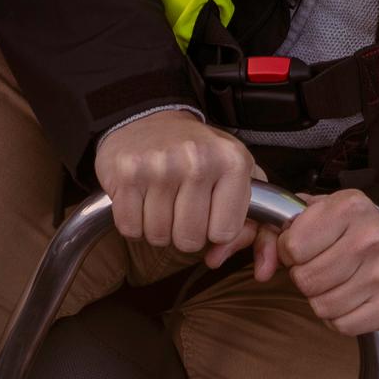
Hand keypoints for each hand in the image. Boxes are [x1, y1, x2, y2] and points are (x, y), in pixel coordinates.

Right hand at [96, 111, 257, 268]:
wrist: (149, 118)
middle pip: (189, 240)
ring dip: (158, 228)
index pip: (224, 232)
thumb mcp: (236, 170)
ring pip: (158, 237)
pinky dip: (133, 222)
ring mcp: (160, 166)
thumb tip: (231, 260)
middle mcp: (198, 161)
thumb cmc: (197, 151)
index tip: (208, 213)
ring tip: (161, 201)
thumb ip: (251, 217)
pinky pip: (130, 228)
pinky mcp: (127, 173)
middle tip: (181, 209)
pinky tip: (141, 200)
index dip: (213, 230)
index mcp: (233, 162)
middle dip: (183, 233)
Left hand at [271, 190, 378, 336]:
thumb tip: (262, 267)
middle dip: (304, 277)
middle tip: (318, 267)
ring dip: (321, 299)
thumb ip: (278, 230)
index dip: (289, 251)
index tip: (302, 248)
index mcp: (350, 207)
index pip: (293, 246)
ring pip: (322, 306)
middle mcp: (371, 238)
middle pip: (306, 279)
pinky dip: (339, 317)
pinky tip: (350, 298)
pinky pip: (342, 324)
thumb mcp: (317, 214)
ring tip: (335, 282)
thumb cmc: (350, 232)